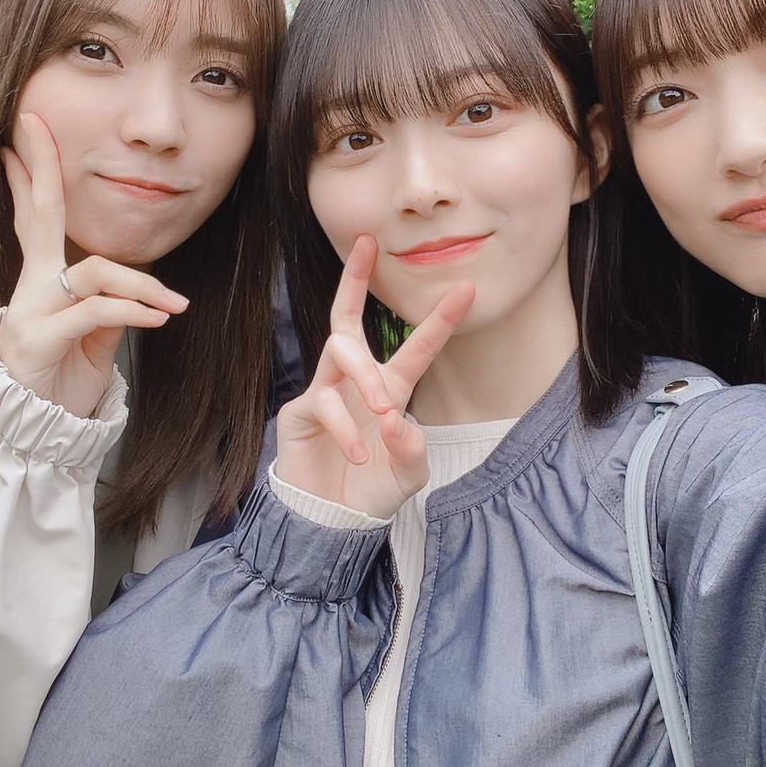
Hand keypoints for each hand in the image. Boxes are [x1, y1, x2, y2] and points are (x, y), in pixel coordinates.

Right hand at [0, 113, 188, 417]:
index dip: (29, 180)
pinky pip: (96, 312)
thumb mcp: (92, 338)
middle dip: (41, 168)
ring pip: (94, 271)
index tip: (13, 141)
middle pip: (39, 216)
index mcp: (42, 282)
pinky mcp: (42, 339)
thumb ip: (108, 307)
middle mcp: (32, 287)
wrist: (28, 430)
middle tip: (31, 124)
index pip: (34, 219)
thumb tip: (135, 288)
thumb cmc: (58, 379)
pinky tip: (160, 318)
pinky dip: (133, 311)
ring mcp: (34, 311)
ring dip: (141, 283)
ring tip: (173, 305)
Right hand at [275, 234, 474, 517]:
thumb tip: (397, 419)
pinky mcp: (299, 412)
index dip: (439, 320)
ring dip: (365, 377)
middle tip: (367, 245)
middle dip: (354, 278)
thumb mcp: (408, 472)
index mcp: (389, 389)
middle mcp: (354, 382)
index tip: (466, 289)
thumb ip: (411, 448)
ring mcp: (324, 392)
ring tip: (383, 410)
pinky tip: (359, 454)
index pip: (415, 347)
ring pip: (339, 350)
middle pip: (346, 316)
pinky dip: (346, 429)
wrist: (332, 521)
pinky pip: (322, 402)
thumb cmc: (372, 490)